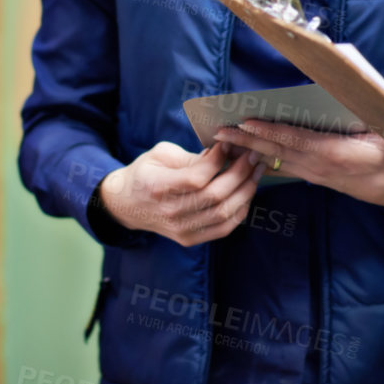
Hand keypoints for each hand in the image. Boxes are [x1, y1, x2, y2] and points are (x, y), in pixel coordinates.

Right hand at [98, 141, 260, 245]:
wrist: (127, 205)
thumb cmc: (145, 173)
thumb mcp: (160, 154)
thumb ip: (191, 156)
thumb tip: (223, 153)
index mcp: (158, 187)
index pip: (197, 178)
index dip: (218, 160)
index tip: (228, 144)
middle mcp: (170, 212)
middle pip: (215, 195)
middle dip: (240, 172)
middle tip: (253, 155)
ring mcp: (181, 230)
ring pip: (224, 213)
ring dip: (246, 190)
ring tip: (256, 171)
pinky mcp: (190, 239)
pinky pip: (224, 228)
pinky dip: (240, 210)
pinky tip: (247, 192)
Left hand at [214, 120, 383, 208]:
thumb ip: (365, 105)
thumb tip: (343, 75)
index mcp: (336, 153)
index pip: (295, 140)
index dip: (269, 131)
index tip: (245, 121)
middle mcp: (321, 167)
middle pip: (277, 152)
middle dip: (246, 141)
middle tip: (218, 132)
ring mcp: (318, 176)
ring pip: (277, 161)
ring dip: (249, 151)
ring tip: (224, 142)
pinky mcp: (318, 178)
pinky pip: (286, 167)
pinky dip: (264, 158)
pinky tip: (249, 152)